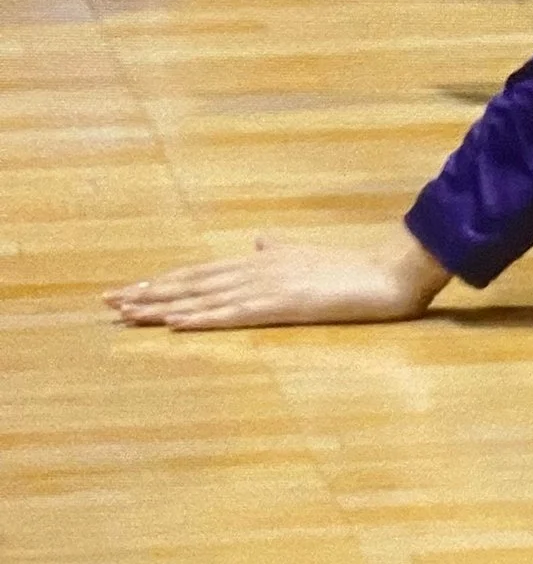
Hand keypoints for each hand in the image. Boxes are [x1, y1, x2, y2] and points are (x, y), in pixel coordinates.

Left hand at [109, 228, 451, 329]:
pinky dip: (201, 317)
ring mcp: (269, 285)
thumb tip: (258, 241)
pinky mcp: (283, 304)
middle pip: (193, 282)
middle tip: (109, 301)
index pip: (203, 273)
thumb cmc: (357, 269)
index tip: (131, 289)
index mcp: (263, 261)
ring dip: (163, 305)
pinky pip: (234, 313)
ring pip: (205, 296)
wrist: (392, 271)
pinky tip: (175, 322)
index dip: (166, 281)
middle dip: (150, 293)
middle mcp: (257, 268)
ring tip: (128, 311)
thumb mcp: (311, 257)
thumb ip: (281, 251)